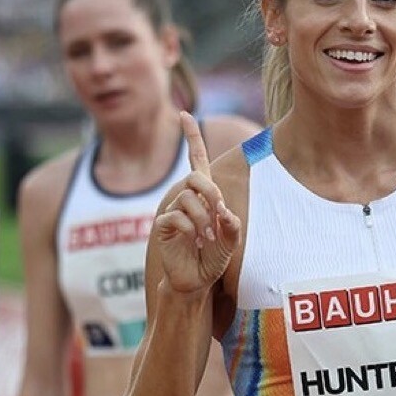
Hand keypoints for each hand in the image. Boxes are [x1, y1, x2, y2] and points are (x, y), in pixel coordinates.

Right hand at [153, 112, 240, 294]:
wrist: (195, 282)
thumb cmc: (213, 258)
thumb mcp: (231, 241)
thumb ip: (232, 226)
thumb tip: (225, 212)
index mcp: (204, 195)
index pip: (197, 160)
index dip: (191, 137)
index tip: (184, 114)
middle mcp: (187, 198)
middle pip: (195, 176)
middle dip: (210, 191)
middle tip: (219, 211)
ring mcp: (173, 210)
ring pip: (187, 198)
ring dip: (203, 218)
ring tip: (206, 238)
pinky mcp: (162, 226)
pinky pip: (176, 216)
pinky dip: (190, 229)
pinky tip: (194, 241)